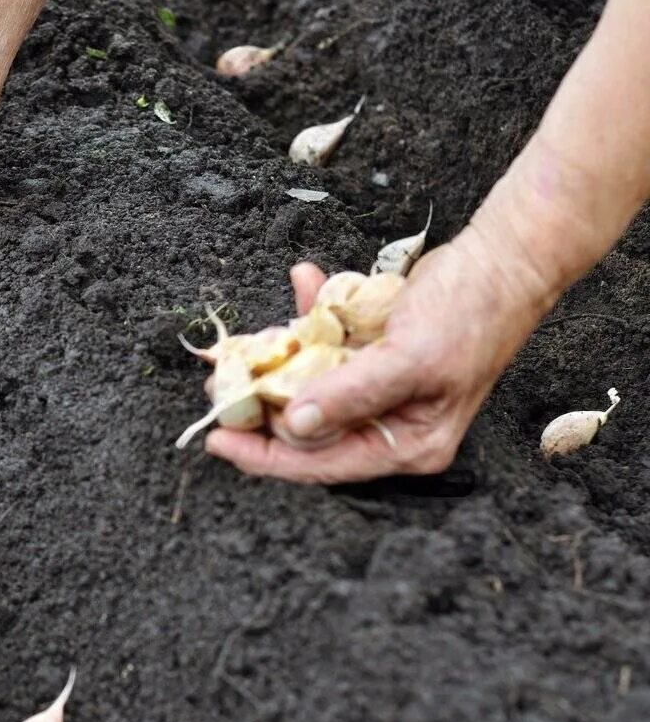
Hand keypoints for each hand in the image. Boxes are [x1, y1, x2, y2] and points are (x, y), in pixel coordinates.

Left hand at [204, 228, 554, 483]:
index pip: (322, 464)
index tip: (217, 439)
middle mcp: (389, 424)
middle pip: (307, 430)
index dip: (265, 456)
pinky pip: (325, 346)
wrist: (504, 258)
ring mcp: (378, 389)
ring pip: (308, 388)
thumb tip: (294, 425)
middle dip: (259, 407)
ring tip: (239, 348)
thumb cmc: (471, 313)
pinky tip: (302, 281)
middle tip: (218, 387)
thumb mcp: (410, 360)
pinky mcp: (371, 354)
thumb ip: (351, 395)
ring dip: (275, 362)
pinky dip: (308, 319)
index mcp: (406, 444)